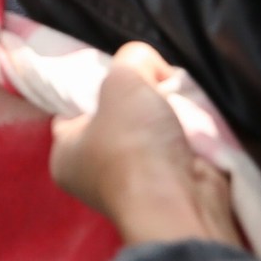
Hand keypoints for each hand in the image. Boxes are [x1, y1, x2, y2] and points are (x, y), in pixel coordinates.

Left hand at [52, 43, 243, 248]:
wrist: (180, 201)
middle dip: (141, 98)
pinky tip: (194, 124)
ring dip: (169, 115)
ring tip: (179, 103)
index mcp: (66, 154)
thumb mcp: (122, 79)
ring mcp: (135, 183)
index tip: (121, 72)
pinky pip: (177, 149)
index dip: (97, 84)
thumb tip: (150, 67)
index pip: (73, 107)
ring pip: (151, 131)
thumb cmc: (134, 144)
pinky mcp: (170, 188)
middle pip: (118, 116)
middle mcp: (95, 173)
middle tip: (157, 85)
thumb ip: (131, 59)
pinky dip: (188, 136)